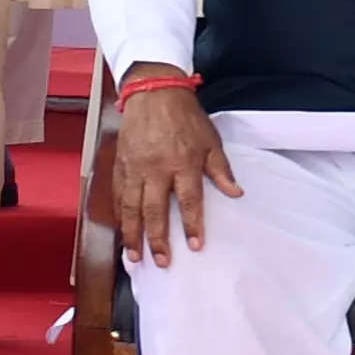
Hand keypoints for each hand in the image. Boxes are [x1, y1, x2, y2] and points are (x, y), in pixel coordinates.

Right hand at [111, 82, 239, 265]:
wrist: (153, 92)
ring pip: (131, 208)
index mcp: (182, 163)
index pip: (188, 201)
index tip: (195, 246)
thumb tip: (236, 193)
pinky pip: (118, 195)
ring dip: (132, 234)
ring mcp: (135, 168)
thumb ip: (221, 169)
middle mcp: (156, 169)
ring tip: (134, 256)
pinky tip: (122, 230)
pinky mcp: (121, 165)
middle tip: (161, 261)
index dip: (192, 225)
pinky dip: (119, 215)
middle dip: (157, 239)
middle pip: (155, 211)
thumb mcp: (210, 140)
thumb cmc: (185, 117)